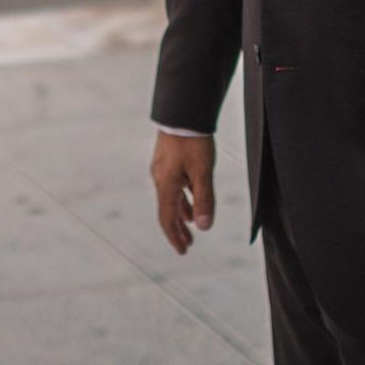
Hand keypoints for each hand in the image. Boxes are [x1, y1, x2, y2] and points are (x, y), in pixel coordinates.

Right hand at [150, 131, 215, 254]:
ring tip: (191, 226)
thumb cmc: (193, 141)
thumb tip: (204, 227)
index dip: (175, 237)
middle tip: (187, 246)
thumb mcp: (203, 172)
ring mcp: (163, 169)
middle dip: (178, 230)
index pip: (167, 219)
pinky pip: (174, 186)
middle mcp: (160, 179)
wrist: (183, 113)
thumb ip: (204, 199)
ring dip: (181, 214)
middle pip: (167, 211)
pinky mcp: (168, 160)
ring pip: (171, 198)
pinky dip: (182, 198)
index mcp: (166, 185)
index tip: (182, 251)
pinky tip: (191, 200)